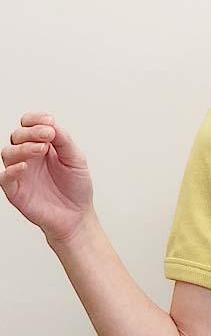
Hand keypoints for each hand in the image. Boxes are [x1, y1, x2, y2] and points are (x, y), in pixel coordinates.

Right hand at [1, 112, 93, 244]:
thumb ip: (64, 140)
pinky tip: (26, 166)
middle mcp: (28, 157)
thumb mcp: (76, 159)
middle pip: (17, 136)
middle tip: (48, 135)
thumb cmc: (76, 188)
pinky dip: (12, 169)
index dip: (35, 120)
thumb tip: (50, 124)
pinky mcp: (15, 190)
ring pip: (8, 153)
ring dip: (23, 147)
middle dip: (31, 132)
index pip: (29, 126)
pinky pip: (4, 177)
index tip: (49, 121)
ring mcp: (20, 173)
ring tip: (41, 149)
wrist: (77, 215)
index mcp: (42, 146)